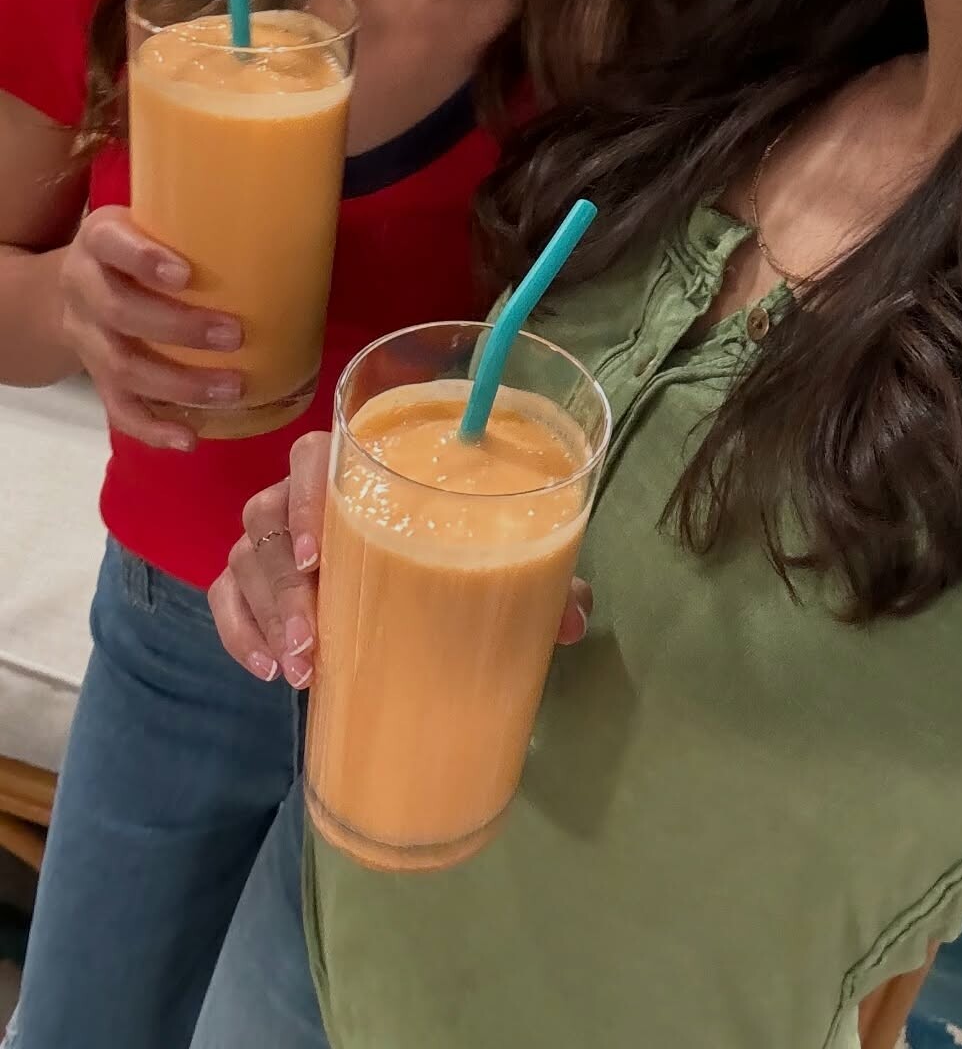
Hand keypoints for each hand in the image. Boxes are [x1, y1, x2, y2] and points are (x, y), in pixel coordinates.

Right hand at [58, 206, 242, 450]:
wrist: (76, 283)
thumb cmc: (141, 245)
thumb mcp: (155, 219)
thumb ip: (201, 222)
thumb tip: (297, 223)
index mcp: (100, 241)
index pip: (111, 244)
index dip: (143, 260)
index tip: (186, 275)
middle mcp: (83, 288)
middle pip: (119, 312)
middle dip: (178, 328)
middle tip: (235, 335)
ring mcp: (86, 337)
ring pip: (121, 366)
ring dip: (179, 383)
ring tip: (232, 389)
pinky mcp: (96, 377)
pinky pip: (118, 408)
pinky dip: (153, 428)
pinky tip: (189, 439)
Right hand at [209, 430, 593, 685]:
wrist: (412, 588)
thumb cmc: (451, 553)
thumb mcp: (495, 562)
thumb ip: (536, 578)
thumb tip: (571, 617)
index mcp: (362, 469)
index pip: (314, 455)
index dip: (308, 497)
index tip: (319, 554)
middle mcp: (305, 495)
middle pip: (269, 513)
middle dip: (285, 583)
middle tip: (313, 641)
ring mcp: (273, 537)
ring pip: (245, 558)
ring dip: (266, 615)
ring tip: (301, 669)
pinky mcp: (252, 583)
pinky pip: (225, 597)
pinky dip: (239, 633)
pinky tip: (269, 672)